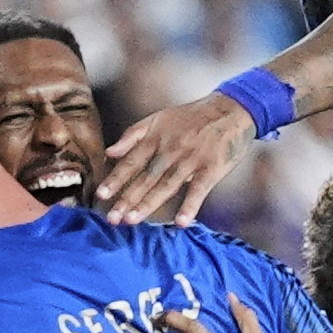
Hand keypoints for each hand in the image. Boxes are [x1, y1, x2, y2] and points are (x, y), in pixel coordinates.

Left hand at [96, 93, 255, 225]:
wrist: (231, 110)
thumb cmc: (192, 117)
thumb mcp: (159, 118)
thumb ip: (132, 135)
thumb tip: (109, 153)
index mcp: (156, 138)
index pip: (132, 162)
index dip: (116, 179)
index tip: (101, 195)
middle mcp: (170, 149)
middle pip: (145, 177)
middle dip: (127, 198)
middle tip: (112, 218)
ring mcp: (191, 160)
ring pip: (166, 185)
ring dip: (149, 203)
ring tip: (132, 220)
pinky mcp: (211, 169)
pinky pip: (198, 190)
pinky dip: (190, 206)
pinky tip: (180, 222)